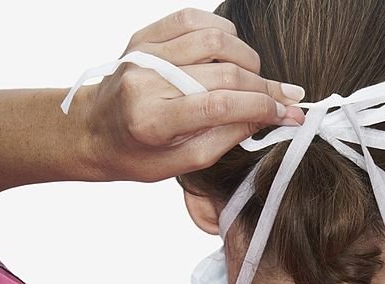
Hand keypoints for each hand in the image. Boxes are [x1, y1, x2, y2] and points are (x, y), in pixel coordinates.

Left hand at [81, 7, 305, 182]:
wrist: (94, 130)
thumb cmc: (137, 155)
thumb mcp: (183, 162)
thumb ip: (225, 137)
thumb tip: (268, 116)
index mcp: (153, 120)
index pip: (220, 104)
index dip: (262, 106)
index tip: (290, 113)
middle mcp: (147, 80)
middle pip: (222, 72)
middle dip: (263, 86)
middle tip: (288, 99)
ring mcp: (145, 53)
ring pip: (214, 40)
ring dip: (246, 59)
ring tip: (255, 80)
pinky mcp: (146, 35)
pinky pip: (194, 20)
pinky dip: (222, 34)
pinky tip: (231, 54)